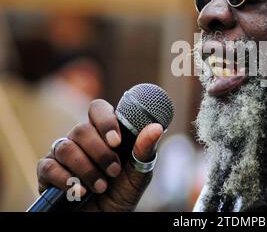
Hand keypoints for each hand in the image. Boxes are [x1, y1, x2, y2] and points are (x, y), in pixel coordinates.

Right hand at [36, 99, 163, 210]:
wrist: (105, 219)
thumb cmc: (122, 193)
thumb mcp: (138, 174)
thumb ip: (144, 150)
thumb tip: (156, 127)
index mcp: (103, 133)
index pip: (98, 109)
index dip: (105, 121)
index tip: (116, 142)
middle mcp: (81, 139)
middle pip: (81, 129)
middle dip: (100, 153)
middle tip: (114, 172)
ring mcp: (62, 154)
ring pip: (66, 148)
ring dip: (86, 169)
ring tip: (101, 187)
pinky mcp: (47, 172)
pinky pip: (48, 166)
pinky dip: (65, 179)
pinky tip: (79, 191)